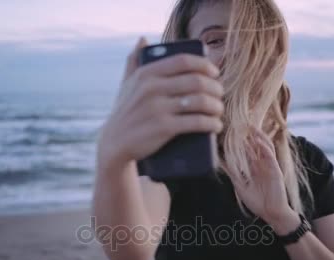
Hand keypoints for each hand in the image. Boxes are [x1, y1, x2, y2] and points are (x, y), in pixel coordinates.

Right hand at [97, 37, 224, 171]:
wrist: (115, 145)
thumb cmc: (125, 113)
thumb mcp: (126, 84)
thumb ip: (134, 61)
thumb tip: (143, 40)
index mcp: (146, 74)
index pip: (183, 61)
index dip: (205, 65)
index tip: (214, 72)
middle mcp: (151, 88)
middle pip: (197, 81)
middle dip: (215, 88)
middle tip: (219, 94)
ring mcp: (157, 108)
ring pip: (200, 101)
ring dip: (216, 106)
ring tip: (218, 110)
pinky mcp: (164, 128)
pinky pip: (197, 122)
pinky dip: (212, 124)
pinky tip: (216, 126)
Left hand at [224, 126, 294, 228]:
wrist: (271, 213)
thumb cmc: (258, 201)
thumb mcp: (240, 186)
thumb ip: (233, 174)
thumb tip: (220, 163)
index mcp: (254, 167)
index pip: (247, 150)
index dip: (241, 140)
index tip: (232, 130)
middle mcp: (262, 164)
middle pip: (256, 145)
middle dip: (250, 135)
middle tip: (241, 123)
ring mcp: (270, 166)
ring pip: (264, 147)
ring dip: (258, 137)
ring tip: (251, 128)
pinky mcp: (276, 170)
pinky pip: (270, 157)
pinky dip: (264, 148)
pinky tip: (258, 142)